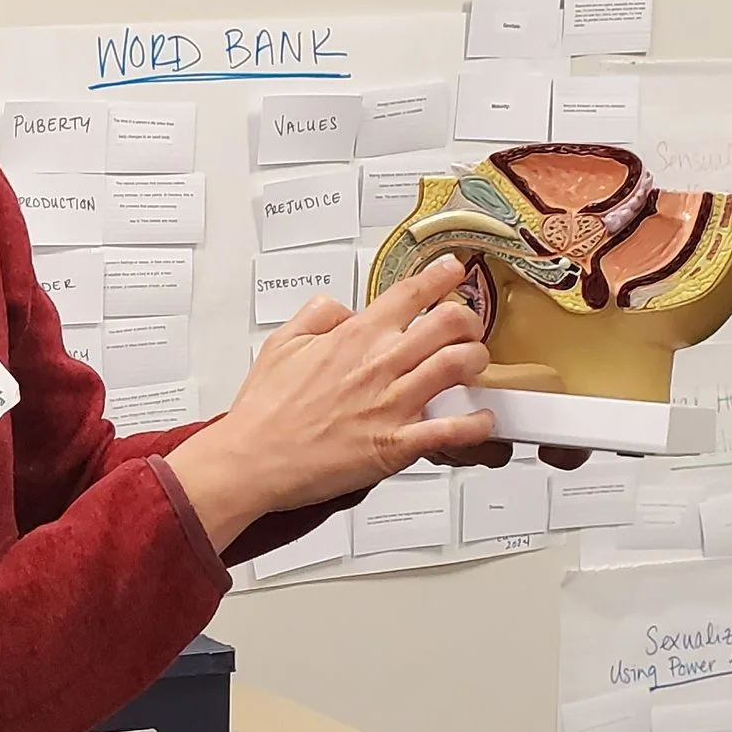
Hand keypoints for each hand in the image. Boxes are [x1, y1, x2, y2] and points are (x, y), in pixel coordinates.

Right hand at [165, 256, 498, 549]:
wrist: (251, 460)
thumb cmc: (264, 411)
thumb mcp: (281, 344)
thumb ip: (317, 316)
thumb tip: (342, 308)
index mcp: (353, 337)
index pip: (410, 292)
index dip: (440, 276)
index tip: (453, 271)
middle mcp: (378, 363)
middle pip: (450, 322)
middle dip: (469, 320)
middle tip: (468, 329)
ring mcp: (391, 403)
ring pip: (459, 365)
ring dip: (476, 361)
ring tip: (474, 367)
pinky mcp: (396, 445)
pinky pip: (452, 430)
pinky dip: (475, 424)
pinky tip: (479, 420)